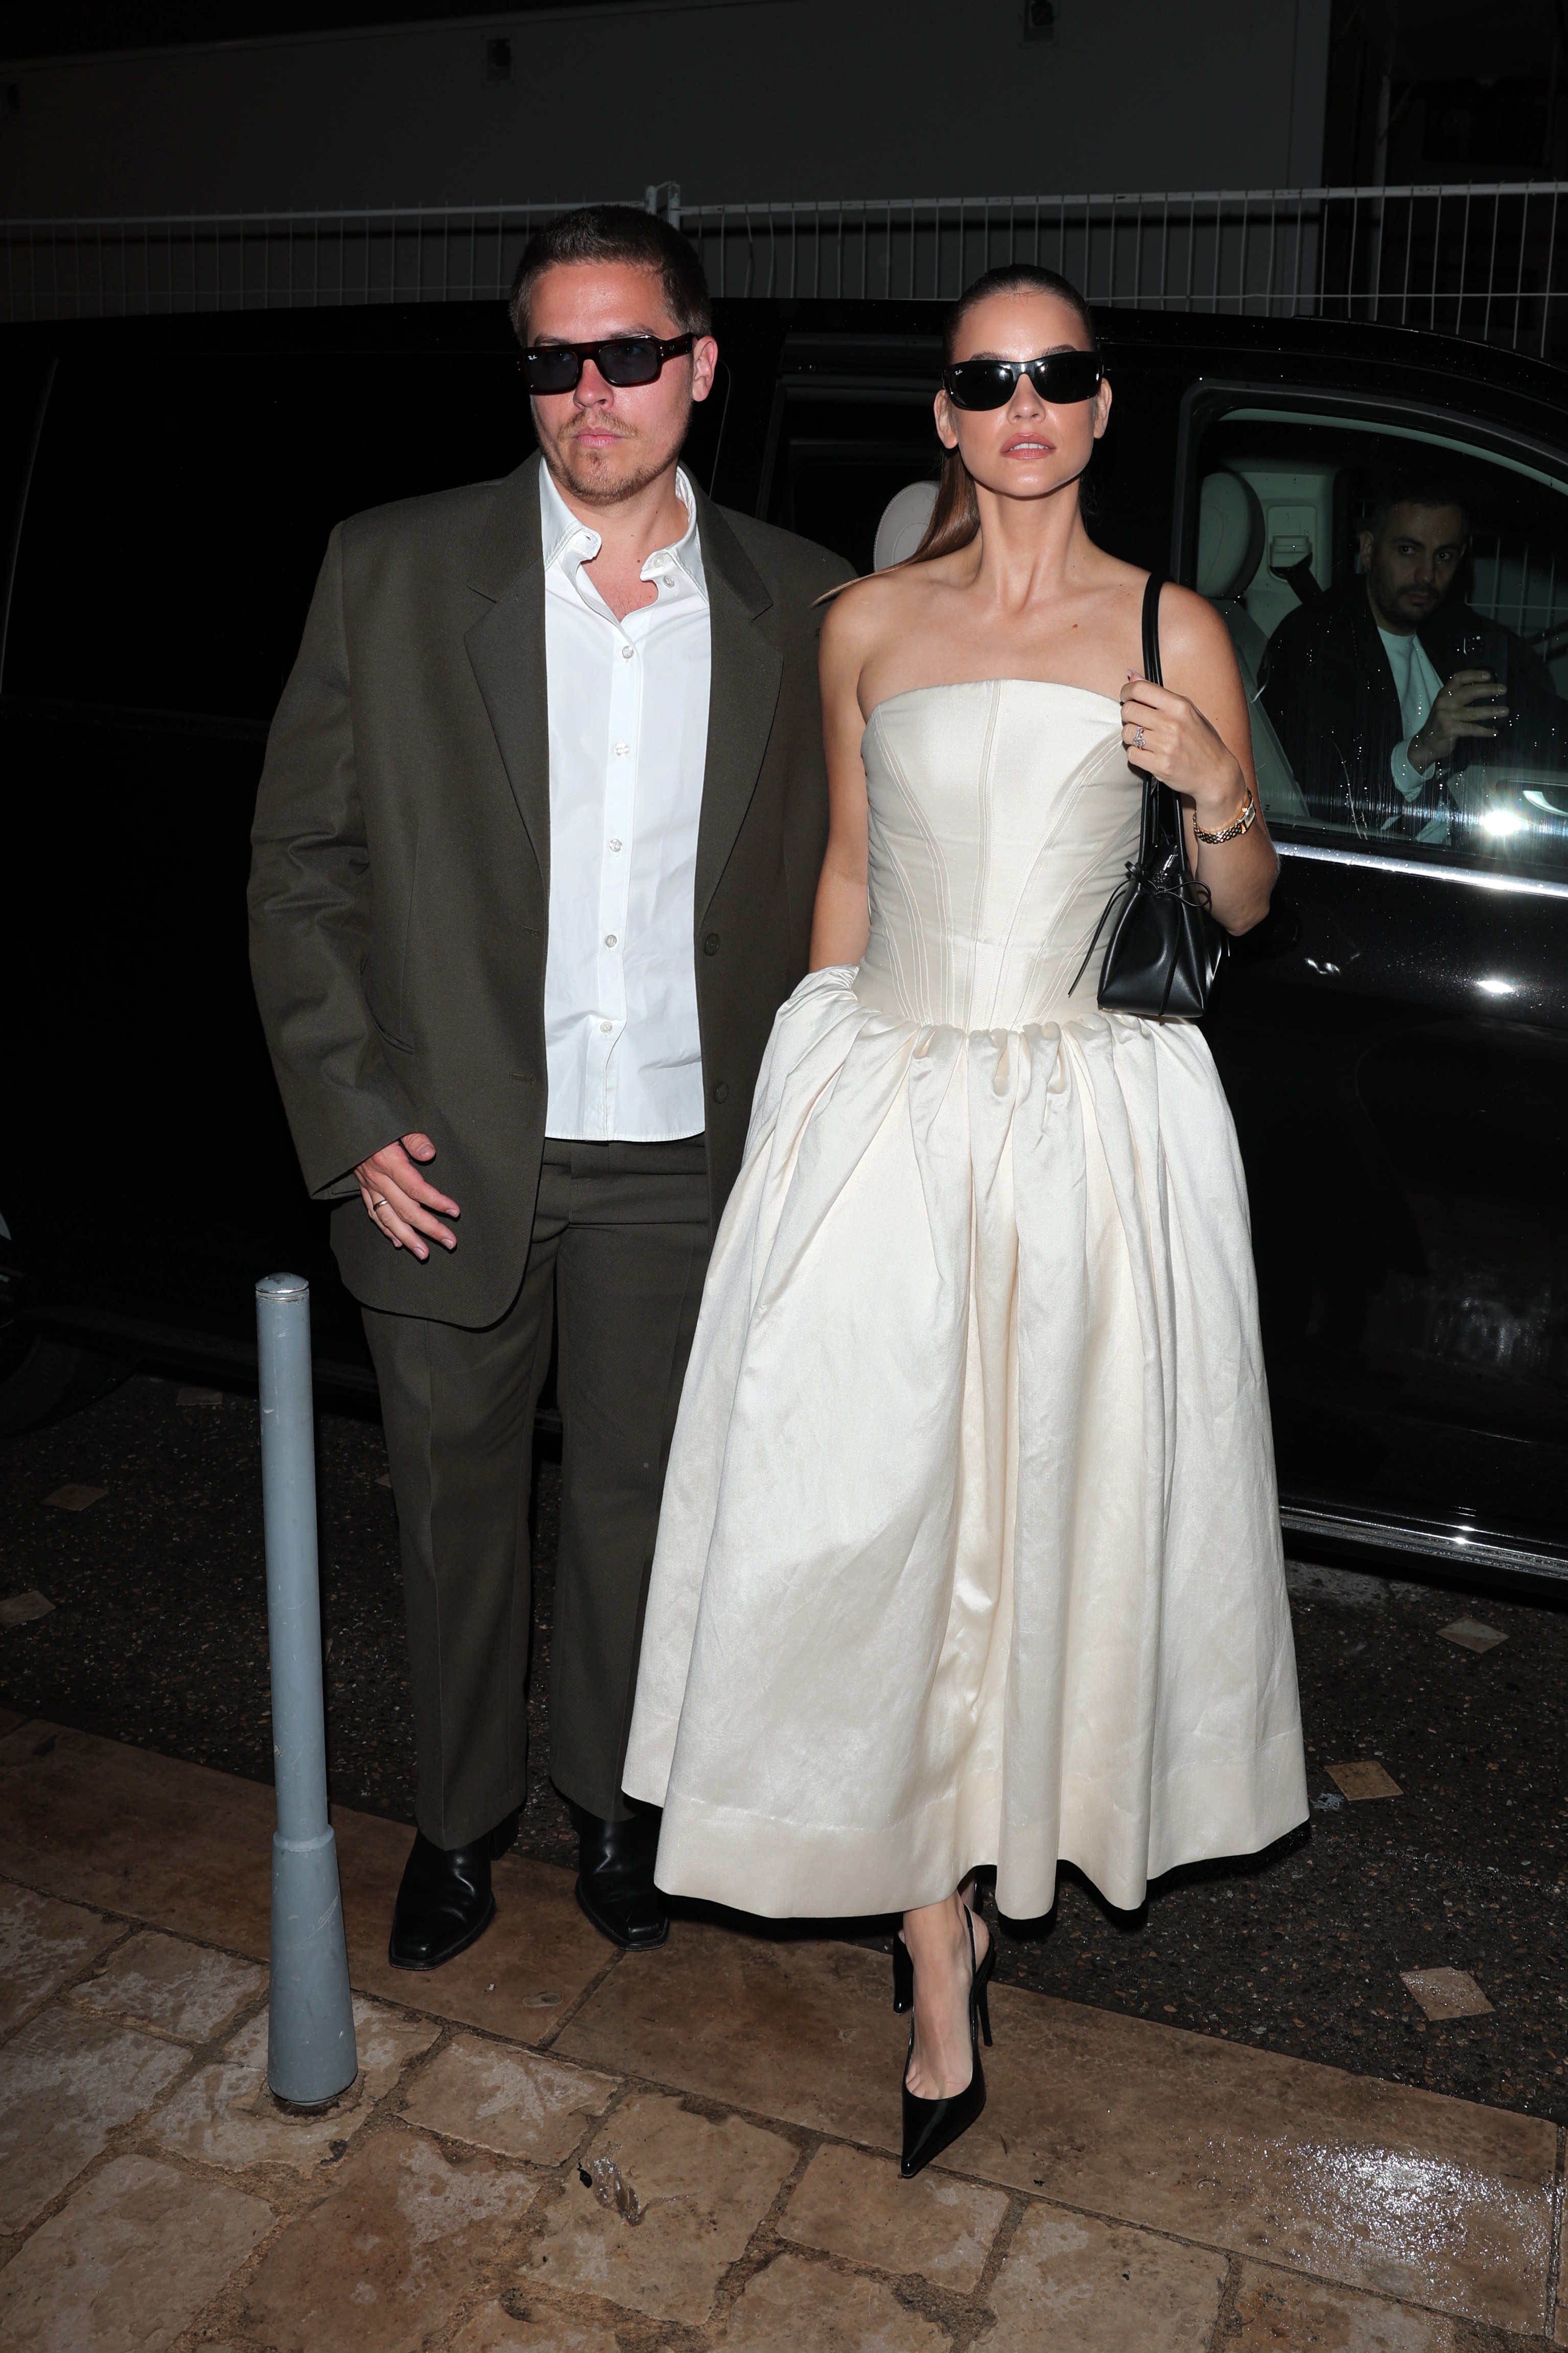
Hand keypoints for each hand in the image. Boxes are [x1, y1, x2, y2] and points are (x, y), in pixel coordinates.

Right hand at [354, 1133, 458, 1259]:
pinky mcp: (362, 1188)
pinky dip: (385, 1229)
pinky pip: (373, 1213)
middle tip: (449, 1242)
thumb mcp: (395, 1123)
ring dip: (407, 1238)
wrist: (342, 1123)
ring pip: (388, 1218)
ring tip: (423, 1253)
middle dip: (429, 1228)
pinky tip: (397, 1241)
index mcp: (388, 1162)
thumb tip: (429, 1153)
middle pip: (406, 1210)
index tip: (454, 1212)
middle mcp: (378, 1179)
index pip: (416, 1188)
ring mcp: (369, 1186)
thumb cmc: (373, 1121)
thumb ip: (414, 1138)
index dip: (437, 1202)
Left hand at [1120, 673, 1244, 825]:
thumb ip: (1158, 694)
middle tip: (1135, 720)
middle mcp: (1171, 724)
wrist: (1216, 773)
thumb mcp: (1187, 711)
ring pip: (1127, 733)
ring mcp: (1164, 746)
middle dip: (1127, 714)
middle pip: (1129, 711)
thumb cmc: (1202, 741)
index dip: (1126, 691)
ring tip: (1144, 738)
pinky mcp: (1159, 766)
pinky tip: (1148, 753)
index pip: (1140, 689)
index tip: (1126, 696)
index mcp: (1179, 706)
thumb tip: (1131, 674)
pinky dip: (1136, 754)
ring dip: (1131, 736)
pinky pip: (1131, 754)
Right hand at [1409, 670, 1507, 769]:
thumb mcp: (1446, 706)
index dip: (1474, 675)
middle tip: (1503, 690)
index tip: (1489, 676)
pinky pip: (1470, 729)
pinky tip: (1494, 732)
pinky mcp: (1448, 730)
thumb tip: (1486, 689)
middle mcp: (1444, 702)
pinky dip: (1484, 731)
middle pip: (1468, 692)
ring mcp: (1445, 716)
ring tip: (1505, 711)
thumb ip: (1460, 697)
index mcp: (1444, 694)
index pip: (1458, 678)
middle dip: (1488, 690)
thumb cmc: (1441, 723)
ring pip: (1472, 712)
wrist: (1425, 743)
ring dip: (1491, 711)